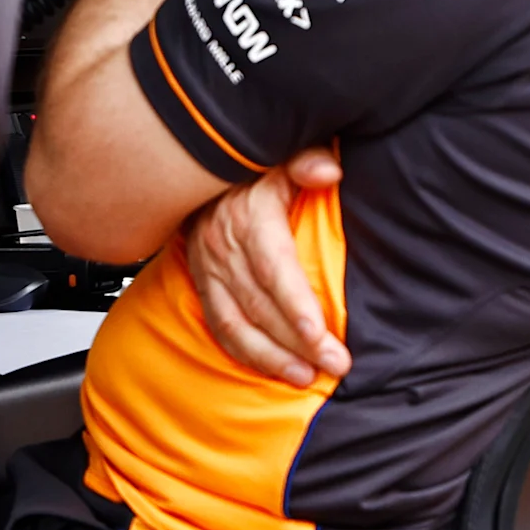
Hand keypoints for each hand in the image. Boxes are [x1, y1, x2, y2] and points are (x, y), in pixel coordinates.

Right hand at [186, 147, 350, 385]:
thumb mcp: (279, 152)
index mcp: (249, 216)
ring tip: (306, 377)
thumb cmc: (252, 166)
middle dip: (298, 342)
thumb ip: (306, 160)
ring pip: (237, 324)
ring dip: (271, 357)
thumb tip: (328, 170)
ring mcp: (210, 270)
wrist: (193, 169)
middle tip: (335, 365)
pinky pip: (220, 327)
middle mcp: (224, 247)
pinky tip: (273, 369)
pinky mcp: (202, 285)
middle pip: (261, 305)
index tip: (320, 334)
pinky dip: (245, 353)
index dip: (296, 304)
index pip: (274, 268)